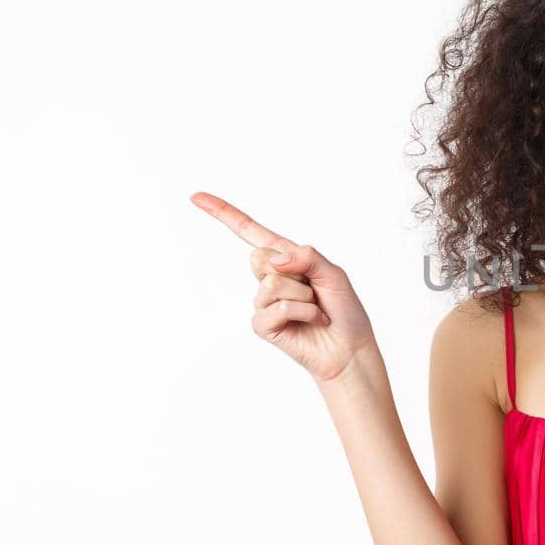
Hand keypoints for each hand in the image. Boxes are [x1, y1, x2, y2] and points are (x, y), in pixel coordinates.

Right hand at [189, 191, 378, 383]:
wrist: (349, 348)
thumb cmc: (343, 310)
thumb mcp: (333, 273)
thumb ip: (306, 257)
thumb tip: (272, 260)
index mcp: (285, 258)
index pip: (250, 231)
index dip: (223, 213)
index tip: (196, 197)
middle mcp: (270, 277)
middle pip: (259, 257)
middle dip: (293, 272)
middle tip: (313, 290)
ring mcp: (263, 302)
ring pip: (272, 283)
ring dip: (303, 296)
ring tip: (315, 309)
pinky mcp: (263, 325)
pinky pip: (276, 308)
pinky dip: (303, 313)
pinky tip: (312, 321)